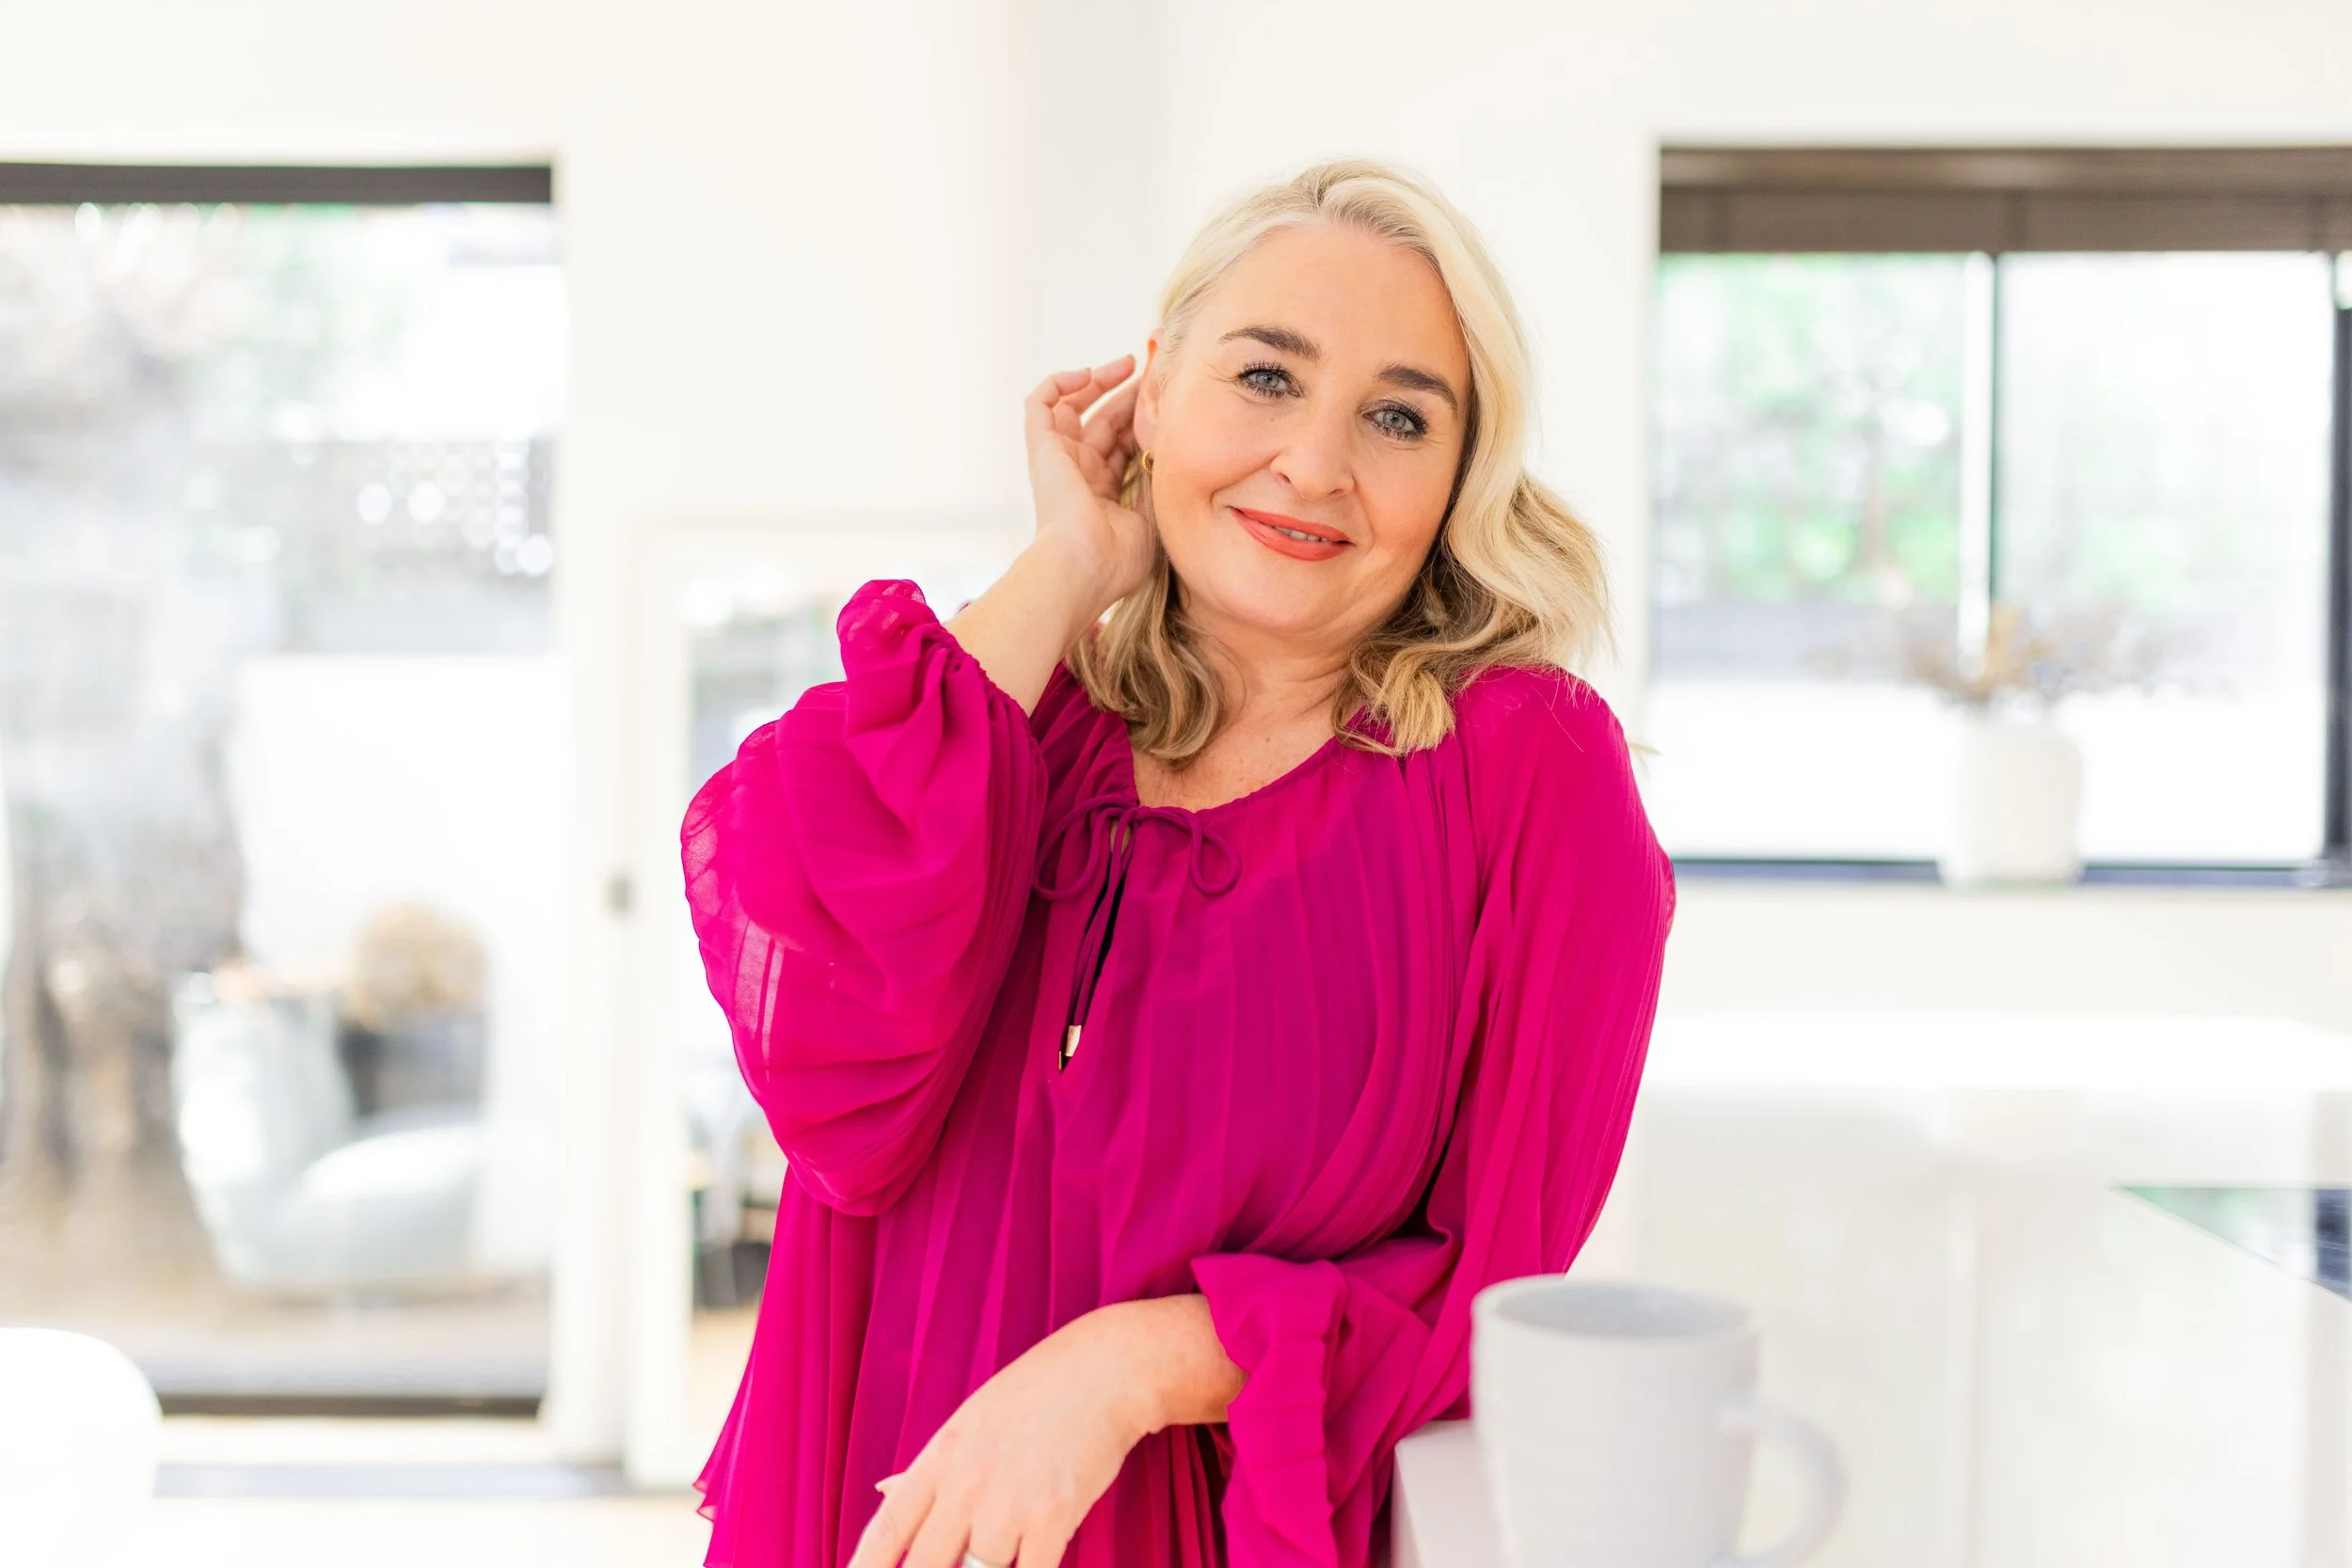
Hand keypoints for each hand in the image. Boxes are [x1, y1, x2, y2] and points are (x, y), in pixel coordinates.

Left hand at [846, 1304, 1162, 1567]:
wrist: (1103, 1369)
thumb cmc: (1035, 1394)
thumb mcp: (968, 1423)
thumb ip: (928, 1468)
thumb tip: (881, 1492)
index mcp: (940, 1458)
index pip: (887, 1529)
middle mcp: (966, 1483)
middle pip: (925, 1566)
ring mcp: (1009, 1502)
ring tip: (1005, 1545)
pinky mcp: (1054, 1515)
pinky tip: (1032, 1563)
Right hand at [1023, 356, 1153, 615]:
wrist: (1083, 566)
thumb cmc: (1118, 559)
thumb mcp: (1151, 520)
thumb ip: (1155, 486)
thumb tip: (1168, 452)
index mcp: (1103, 493)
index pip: (1122, 446)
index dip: (1142, 421)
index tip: (1167, 401)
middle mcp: (1080, 474)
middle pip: (1104, 422)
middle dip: (1129, 396)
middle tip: (1155, 375)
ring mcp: (1060, 460)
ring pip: (1073, 407)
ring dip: (1100, 381)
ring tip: (1129, 364)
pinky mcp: (1043, 448)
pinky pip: (1040, 403)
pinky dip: (1059, 383)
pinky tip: (1087, 374)